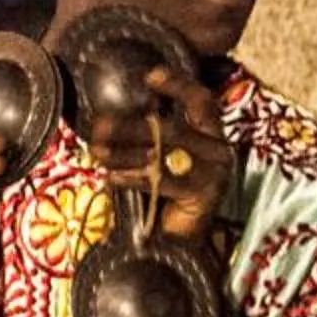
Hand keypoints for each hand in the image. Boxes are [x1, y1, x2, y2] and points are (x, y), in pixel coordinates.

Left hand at [88, 63, 235, 240]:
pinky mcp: (203, 196)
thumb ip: (154, 136)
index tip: (150, 75)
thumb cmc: (169, 194)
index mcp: (211, 135)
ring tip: (98, 151)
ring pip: (164, 155)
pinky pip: (162, 181)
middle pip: (174, 130)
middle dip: (132, 127)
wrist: (182, 240)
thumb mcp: (166, 158)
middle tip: (100, 126)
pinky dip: (132, 177)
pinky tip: (111, 176)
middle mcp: (218, 151)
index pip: (201, 102)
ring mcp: (214, 174)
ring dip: (125, 152)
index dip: (178, 86)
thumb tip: (118, 113)